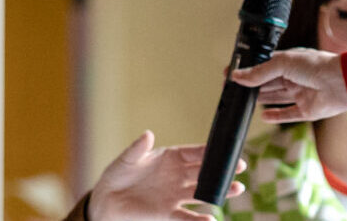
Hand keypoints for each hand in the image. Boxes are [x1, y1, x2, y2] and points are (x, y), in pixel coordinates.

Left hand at [89, 132, 241, 220]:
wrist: (107, 201)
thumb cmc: (117, 176)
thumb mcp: (126, 160)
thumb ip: (137, 149)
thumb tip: (148, 134)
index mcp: (170, 158)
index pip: (194, 153)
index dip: (209, 152)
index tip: (225, 150)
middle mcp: (178, 176)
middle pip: (204, 172)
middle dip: (222, 170)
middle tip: (239, 167)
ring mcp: (175, 194)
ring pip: (202, 192)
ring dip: (220, 191)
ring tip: (237, 189)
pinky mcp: (168, 213)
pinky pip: (187, 216)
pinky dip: (199, 220)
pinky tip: (211, 219)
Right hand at [229, 49, 346, 124]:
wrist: (342, 83)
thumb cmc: (317, 66)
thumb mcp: (283, 64)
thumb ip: (260, 72)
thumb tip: (238, 76)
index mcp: (290, 62)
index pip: (264, 65)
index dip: (249, 70)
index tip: (231, 75)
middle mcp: (295, 77)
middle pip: (268, 83)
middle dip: (252, 86)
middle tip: (234, 91)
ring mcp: (301, 94)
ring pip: (276, 98)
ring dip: (262, 100)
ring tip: (244, 103)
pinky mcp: (307, 111)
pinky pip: (289, 114)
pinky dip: (277, 116)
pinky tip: (263, 116)